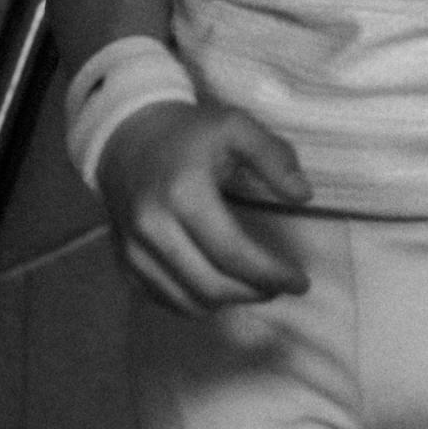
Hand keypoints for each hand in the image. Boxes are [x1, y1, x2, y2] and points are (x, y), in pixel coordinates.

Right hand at [98, 101, 311, 314]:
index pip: (233, 253)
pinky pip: (164, 299)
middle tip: (282, 286)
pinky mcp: (124, 262)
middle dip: (253, 292)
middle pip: (210, 286)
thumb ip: (274, 157)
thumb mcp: (237, 127)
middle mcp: (153, 229)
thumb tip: (303, 195)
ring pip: (187, 301)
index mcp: (184, 195)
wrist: (128, 136)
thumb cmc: (189, 133)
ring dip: (228, 302)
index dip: (270, 274)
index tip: (300, 281)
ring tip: (255, 286)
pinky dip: (197, 301)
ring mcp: (133, 250)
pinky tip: (220, 286)